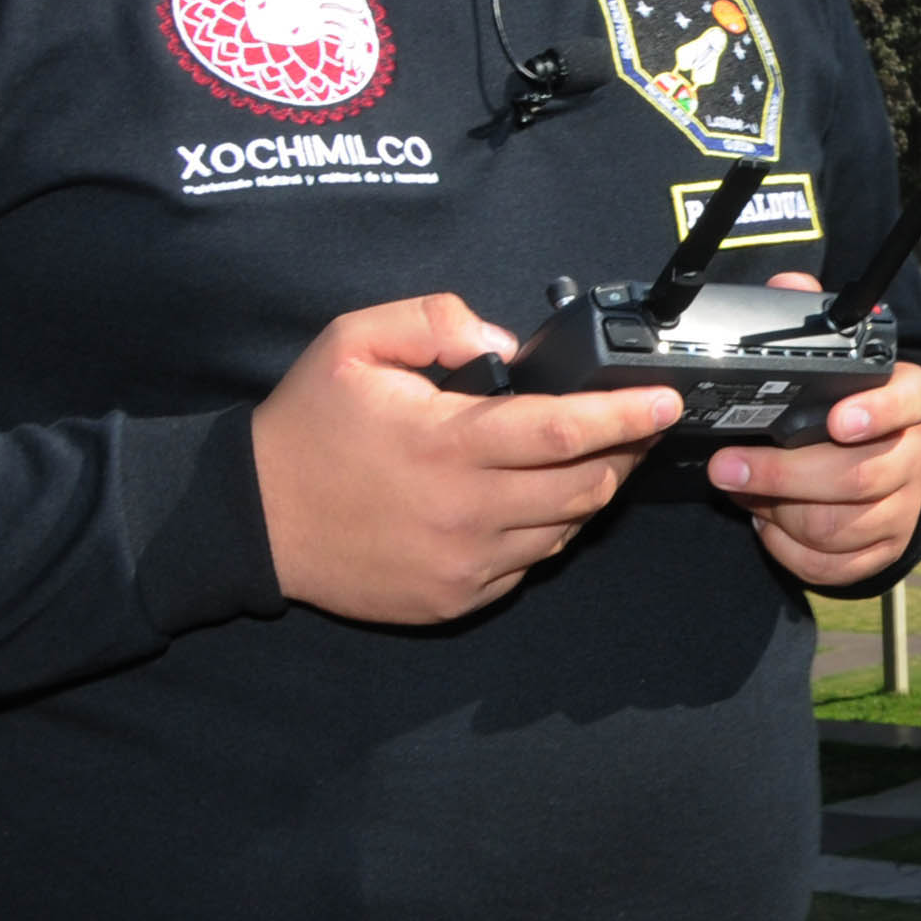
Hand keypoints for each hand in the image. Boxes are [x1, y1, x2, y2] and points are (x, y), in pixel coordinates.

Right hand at [254, 294, 680, 625]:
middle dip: (624, 451)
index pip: (566, 430)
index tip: (667, 401)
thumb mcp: (353, 342)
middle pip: (585, 485)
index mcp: (447, 444)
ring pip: (566, 528)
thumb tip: (507, 343)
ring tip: (588, 456)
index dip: (627, 415)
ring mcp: (464, 563)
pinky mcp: (456, 598)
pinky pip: (530, 564)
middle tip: (637, 424)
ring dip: (589, 491)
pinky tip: (531, 500)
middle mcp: (466, 510)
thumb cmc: (306, 427)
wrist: (253, 521)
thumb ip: (434, 322)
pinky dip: (546, 530)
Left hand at [705, 273, 920, 587]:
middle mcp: (913, 455)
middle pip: (860, 476)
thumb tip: (790, 284)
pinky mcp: (884, 547)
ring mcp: (903, 507)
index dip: (879, 411)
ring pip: (842, 526)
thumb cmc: (845, 406)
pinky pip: (836, 564)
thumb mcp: (834, 361)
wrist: (882, 463)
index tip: (838, 420)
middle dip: (786, 476)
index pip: (911, 401)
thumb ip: (812, 322)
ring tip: (743, 492)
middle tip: (729, 466)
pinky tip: (768, 525)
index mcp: (906, 401)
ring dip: (781, 514)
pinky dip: (792, 550)